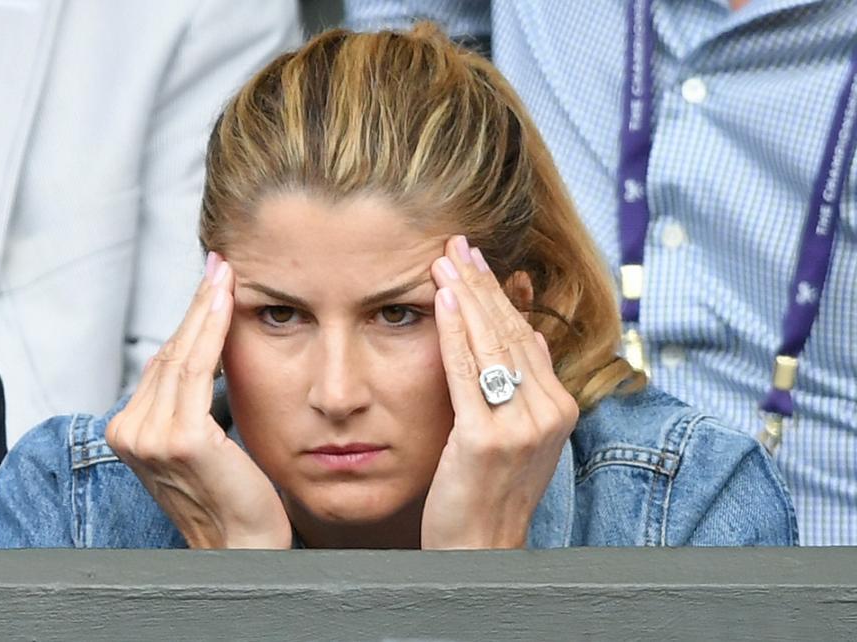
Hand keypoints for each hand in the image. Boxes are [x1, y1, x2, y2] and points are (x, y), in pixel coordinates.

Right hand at [107, 253, 291, 548]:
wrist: (242, 543)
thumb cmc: (230, 492)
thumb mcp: (198, 440)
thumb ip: (186, 400)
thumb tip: (200, 347)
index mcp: (127, 431)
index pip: (161, 363)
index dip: (188, 321)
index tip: (210, 283)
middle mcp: (130, 432)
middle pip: (169, 353)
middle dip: (196, 304)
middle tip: (219, 264)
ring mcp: (150, 436)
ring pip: (182, 355)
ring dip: (205, 307)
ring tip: (225, 272)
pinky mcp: (180, 438)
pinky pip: (199, 369)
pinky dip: (212, 330)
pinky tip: (226, 301)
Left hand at [421, 236, 578, 548]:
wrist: (481, 548)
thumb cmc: (491, 491)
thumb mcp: (522, 436)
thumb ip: (529, 386)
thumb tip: (532, 336)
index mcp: (559, 408)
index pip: (526, 337)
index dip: (501, 295)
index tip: (479, 261)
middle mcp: (548, 412)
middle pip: (511, 333)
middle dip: (483, 284)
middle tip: (457, 244)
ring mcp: (521, 426)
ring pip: (492, 345)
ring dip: (468, 296)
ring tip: (445, 260)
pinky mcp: (487, 439)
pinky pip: (468, 372)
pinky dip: (455, 331)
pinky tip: (444, 299)